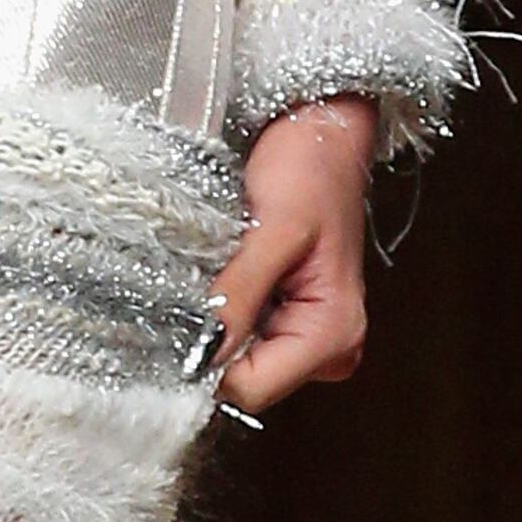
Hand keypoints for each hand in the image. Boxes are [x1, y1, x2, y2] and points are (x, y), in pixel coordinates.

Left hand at [214, 98, 376, 414]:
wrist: (323, 132)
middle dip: (215, 338)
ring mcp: (311, 338)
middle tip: (212, 279)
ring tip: (225, 270)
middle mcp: (329, 348)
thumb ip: (240, 293)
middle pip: (244, 379)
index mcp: (334, 333)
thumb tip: (203, 352)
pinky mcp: (292, 322)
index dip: (211, 360)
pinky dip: (226, 311)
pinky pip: (243, 336)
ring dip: (219, 321)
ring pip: (238, 359)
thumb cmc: (311, 169)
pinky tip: (230, 274)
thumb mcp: (272, 228)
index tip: (188, 314)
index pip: (251, 389)